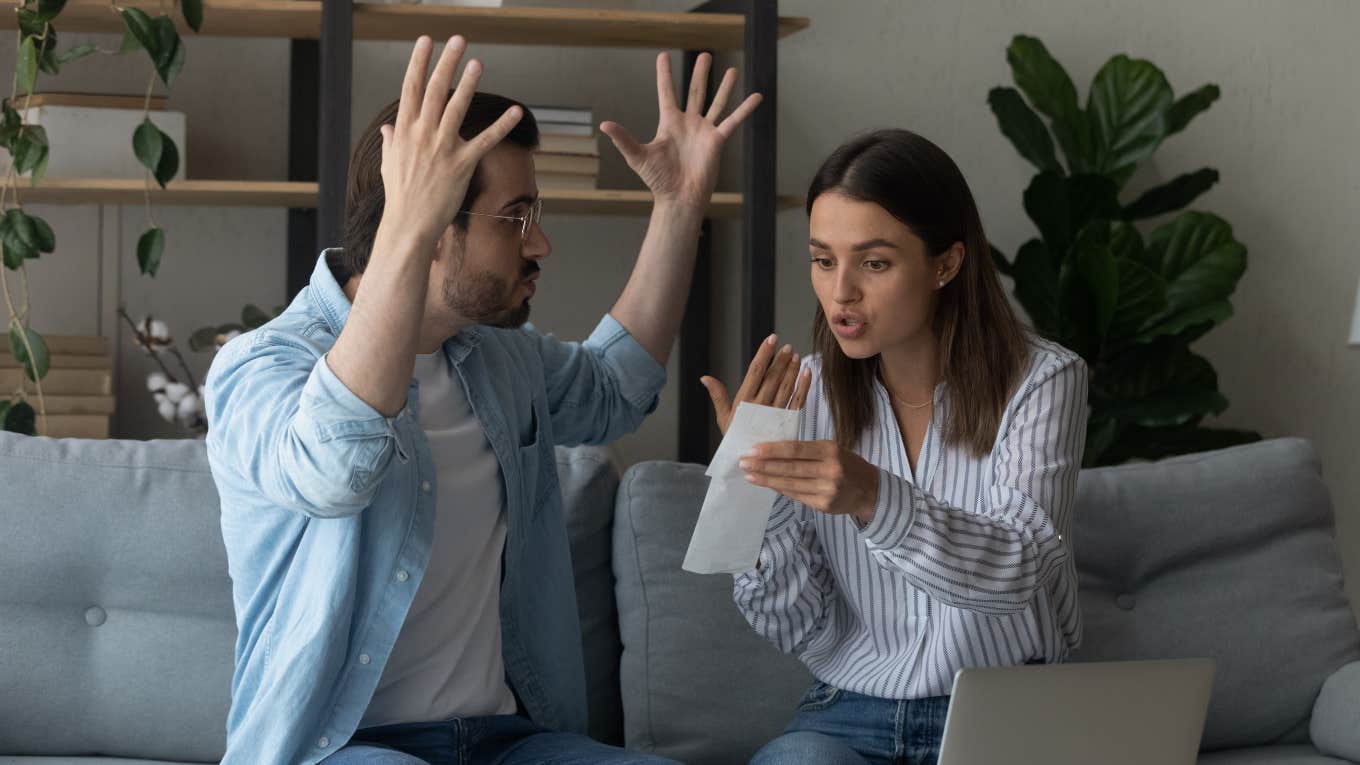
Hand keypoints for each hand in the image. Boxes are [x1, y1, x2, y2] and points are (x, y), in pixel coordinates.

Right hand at [379, 36, 524, 243]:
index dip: (419, 62)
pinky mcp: (462, 164)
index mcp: (405, 130)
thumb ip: (391, 143)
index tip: (426, 41)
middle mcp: (422, 134)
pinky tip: (516, 111)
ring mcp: (442, 148)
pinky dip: (502, 125)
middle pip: (435, 90)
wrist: (409, 224)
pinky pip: (485, 140)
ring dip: (468, 83)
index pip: (411, 88)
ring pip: (456, 108)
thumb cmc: (400, 196)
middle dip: (446, 62)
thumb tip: (388, 129)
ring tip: (478, 63)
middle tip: (457, 40)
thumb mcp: (389, 164)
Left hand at [599, 52, 762, 205]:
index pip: (667, 92)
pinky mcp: (717, 140)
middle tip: (705, 55)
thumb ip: (623, 139)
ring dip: (724, 87)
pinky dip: (745, 109)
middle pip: (695, 91)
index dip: (664, 75)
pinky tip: (756, 96)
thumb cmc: (657, 180)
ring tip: (732, 69)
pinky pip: (733, 121)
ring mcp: (704, 131)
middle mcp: (688, 123)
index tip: (663, 55)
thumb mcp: (637, 156)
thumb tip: (604, 124)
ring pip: (716, 102)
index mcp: (669, 123)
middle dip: (700, 73)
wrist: (679, 197)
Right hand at [701, 333, 810, 436]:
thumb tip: (704, 377)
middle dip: (780, 360)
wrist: (749, 463)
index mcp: (744, 402)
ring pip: (786, 387)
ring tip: (796, 356)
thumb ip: (717, 395)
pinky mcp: (788, 422)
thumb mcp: (723, 418)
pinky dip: (804, 387)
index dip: (764, 354)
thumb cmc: (734, 438)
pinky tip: (807, 373)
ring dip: (792, 370)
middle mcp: (761, 406)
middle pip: (773, 377)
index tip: (771, 339)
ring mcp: (775, 414)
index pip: (755, 372)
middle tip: (787, 346)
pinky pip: (798, 402)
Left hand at [739, 440, 880, 523]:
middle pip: (790, 468)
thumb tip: (772, 452)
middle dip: (763, 466)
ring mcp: (827, 490)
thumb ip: (806, 451)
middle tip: (743, 463)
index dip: (772, 450)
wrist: (870, 490)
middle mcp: (830, 470)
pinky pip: (796, 496)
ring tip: (750, 475)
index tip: (752, 450)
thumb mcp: (832, 450)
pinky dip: (780, 489)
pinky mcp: (824, 506)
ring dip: (767, 480)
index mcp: (830, 450)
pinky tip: (767, 485)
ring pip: (790, 484)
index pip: (796, 449)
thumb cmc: (846, 464)